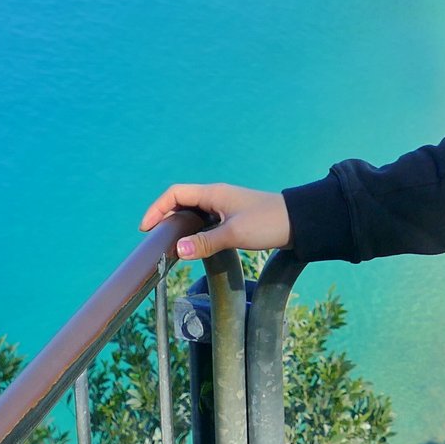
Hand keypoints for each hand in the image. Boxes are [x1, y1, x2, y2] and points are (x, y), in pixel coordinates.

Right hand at [138, 182, 291, 259]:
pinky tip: (193, 247)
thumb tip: (177, 250)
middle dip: (165, 218)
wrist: (298, 223)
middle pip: (181, 202)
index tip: (146, 229)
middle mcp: (216, 197)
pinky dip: (193, 232)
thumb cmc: (267, 223)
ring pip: (193, 213)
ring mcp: (224, 207)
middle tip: (154, 241)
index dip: (157, 208)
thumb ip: (205, 242)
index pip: (176, 193)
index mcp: (213, 193)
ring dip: (179, 226)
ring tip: (168, 246)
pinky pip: (205, 222)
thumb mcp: (234, 234)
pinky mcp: (232, 219)